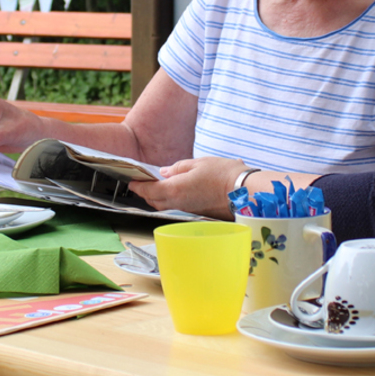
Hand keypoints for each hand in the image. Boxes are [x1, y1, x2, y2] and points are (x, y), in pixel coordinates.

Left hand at [126, 157, 244, 218]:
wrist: (243, 191)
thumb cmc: (222, 174)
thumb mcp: (198, 163)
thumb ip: (178, 168)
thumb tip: (164, 172)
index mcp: (175, 189)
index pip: (148, 190)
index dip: (138, 186)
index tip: (131, 182)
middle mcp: (178, 203)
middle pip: (154, 201)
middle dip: (145, 193)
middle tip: (141, 184)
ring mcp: (187, 209)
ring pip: (164, 206)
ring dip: (156, 198)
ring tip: (154, 188)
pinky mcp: (196, 212)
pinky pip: (176, 207)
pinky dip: (168, 201)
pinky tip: (172, 192)